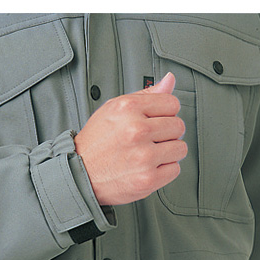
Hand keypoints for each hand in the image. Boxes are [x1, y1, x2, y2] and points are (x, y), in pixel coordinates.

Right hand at [74, 73, 187, 205]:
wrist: (79, 174)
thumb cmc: (96, 142)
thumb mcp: (113, 109)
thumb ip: (145, 95)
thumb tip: (170, 80)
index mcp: (128, 108)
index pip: (172, 103)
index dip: (164, 113)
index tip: (154, 122)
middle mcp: (136, 130)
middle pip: (178, 126)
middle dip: (167, 133)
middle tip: (149, 140)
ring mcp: (143, 156)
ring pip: (180, 148)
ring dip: (167, 152)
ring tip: (148, 154)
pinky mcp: (147, 179)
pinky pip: (175, 170)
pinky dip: (164, 170)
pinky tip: (147, 167)